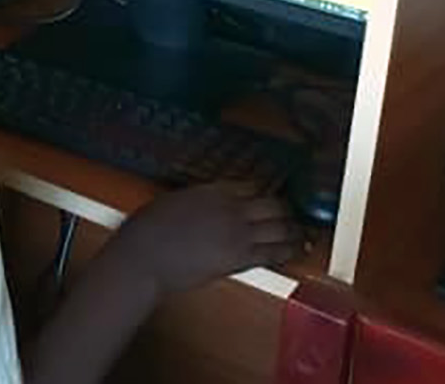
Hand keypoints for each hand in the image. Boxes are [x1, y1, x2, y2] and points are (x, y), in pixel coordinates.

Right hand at [110, 184, 303, 293]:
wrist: (145, 256)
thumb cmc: (149, 229)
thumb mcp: (175, 201)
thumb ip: (199, 200)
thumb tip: (211, 205)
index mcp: (212, 191)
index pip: (251, 185)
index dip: (264, 191)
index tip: (269, 196)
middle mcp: (231, 209)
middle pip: (273, 205)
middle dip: (285, 209)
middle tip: (290, 213)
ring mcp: (239, 234)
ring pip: (280, 228)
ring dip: (293, 229)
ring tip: (299, 232)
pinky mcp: (240, 259)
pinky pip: (273, 253)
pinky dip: (287, 251)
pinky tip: (294, 250)